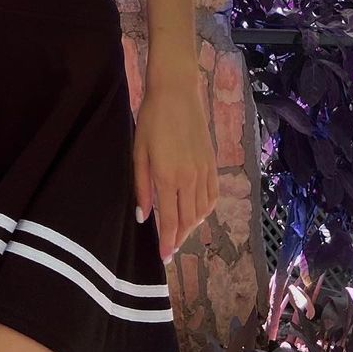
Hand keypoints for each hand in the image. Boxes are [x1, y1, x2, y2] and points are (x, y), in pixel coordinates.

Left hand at [132, 67, 218, 264]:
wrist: (176, 93)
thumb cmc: (151, 120)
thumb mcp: (139, 153)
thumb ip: (141, 187)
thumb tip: (144, 217)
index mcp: (168, 178)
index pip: (170, 220)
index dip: (168, 242)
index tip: (164, 258)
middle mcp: (189, 179)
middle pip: (188, 220)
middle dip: (179, 238)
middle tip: (171, 249)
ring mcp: (204, 172)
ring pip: (202, 211)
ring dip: (192, 226)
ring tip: (181, 234)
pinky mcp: (213, 164)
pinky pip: (213, 196)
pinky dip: (206, 210)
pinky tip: (198, 213)